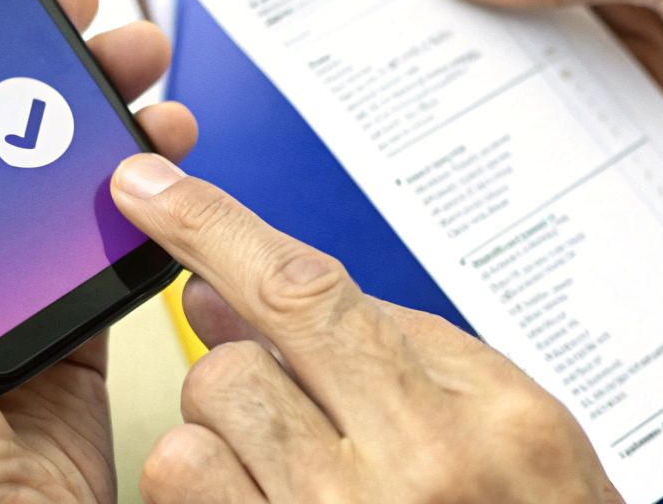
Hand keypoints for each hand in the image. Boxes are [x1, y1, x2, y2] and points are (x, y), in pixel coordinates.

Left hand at [110, 155, 621, 503]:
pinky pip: (187, 497)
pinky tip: (265, 500)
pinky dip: (209, 488)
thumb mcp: (512, 426)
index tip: (150, 191)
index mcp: (482, 415)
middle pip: (240, 357)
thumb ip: (390, 344)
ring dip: (226, 434)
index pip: (311, 291)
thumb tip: (232, 289)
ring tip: (294, 470)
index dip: (213, 228)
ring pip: (203, 425)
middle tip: (281, 393)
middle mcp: (411, 475)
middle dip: (238, 358)